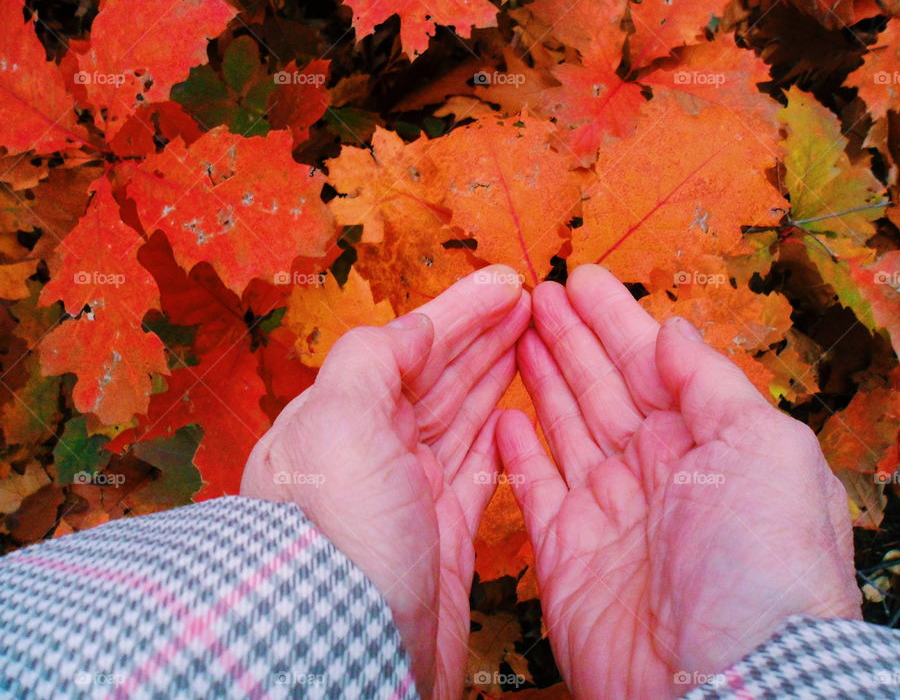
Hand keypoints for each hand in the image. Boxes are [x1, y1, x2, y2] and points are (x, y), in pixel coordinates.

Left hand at [241, 265, 530, 699]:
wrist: (348, 649)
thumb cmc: (335, 538)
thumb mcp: (336, 423)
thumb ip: (371, 362)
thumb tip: (412, 329)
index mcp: (343, 418)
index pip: (410, 348)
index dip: (459, 312)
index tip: (505, 283)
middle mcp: (376, 451)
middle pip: (440, 377)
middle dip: (484, 334)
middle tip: (529, 299)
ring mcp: (412, 493)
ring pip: (463, 416)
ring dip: (495, 374)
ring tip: (530, 336)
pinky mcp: (444, 534)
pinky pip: (479, 470)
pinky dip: (498, 437)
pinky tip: (516, 411)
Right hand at [496, 264, 860, 699]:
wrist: (726, 684)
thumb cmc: (762, 566)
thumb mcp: (765, 450)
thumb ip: (713, 385)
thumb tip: (674, 332)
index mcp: (707, 444)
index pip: (650, 364)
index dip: (612, 320)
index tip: (578, 279)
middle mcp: (654, 474)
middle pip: (601, 388)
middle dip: (569, 339)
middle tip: (533, 294)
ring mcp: (606, 513)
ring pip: (565, 428)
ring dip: (540, 380)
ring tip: (514, 336)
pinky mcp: (564, 555)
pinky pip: (533, 491)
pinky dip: (516, 454)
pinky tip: (502, 418)